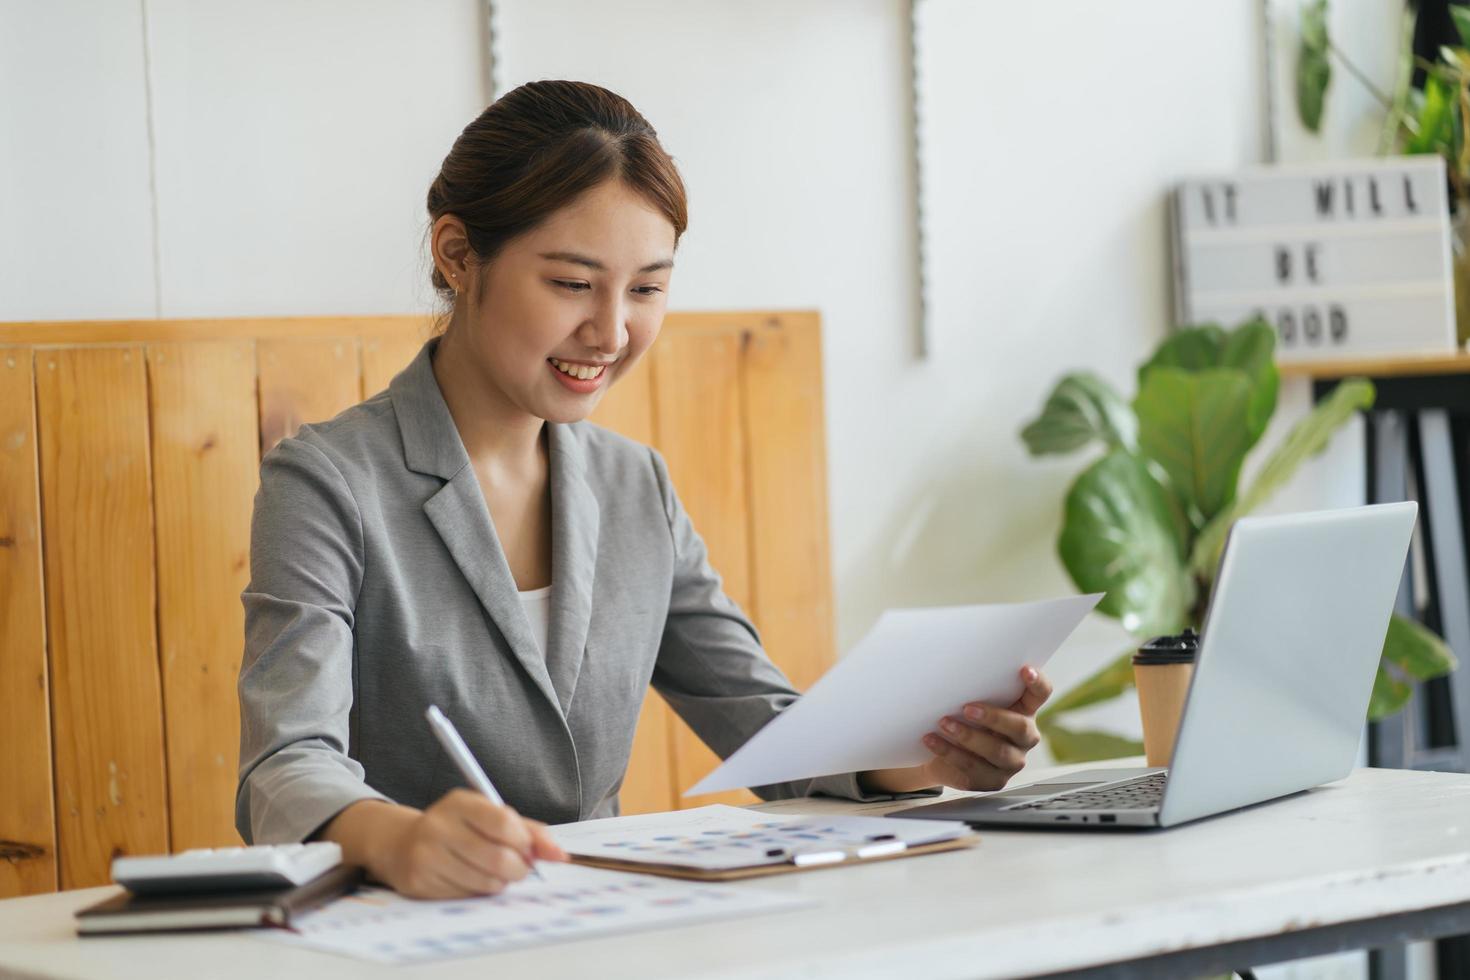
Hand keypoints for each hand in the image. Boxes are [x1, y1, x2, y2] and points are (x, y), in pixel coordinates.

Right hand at [377, 789, 566, 898]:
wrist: (404, 843)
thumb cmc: (459, 829)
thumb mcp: (489, 816)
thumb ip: (528, 831)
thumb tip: (560, 855)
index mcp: (460, 802)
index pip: (504, 823)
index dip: (525, 842)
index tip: (529, 849)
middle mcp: (439, 826)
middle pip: (498, 857)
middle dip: (519, 868)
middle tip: (519, 867)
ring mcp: (426, 855)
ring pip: (485, 881)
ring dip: (500, 882)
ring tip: (494, 872)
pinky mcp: (420, 882)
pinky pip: (466, 895)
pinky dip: (478, 891)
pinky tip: (470, 878)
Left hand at [918, 665, 1052, 791]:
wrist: (941, 755)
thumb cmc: (962, 719)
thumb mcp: (971, 700)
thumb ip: (974, 687)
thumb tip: (949, 662)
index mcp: (1024, 710)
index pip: (1040, 694)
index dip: (1037, 682)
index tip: (1025, 669)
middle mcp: (1024, 737)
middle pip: (1020, 727)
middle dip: (994, 717)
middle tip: (967, 708)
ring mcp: (1011, 762)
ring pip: (997, 752)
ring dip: (968, 737)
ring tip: (943, 723)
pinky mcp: (993, 781)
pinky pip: (973, 769)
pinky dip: (950, 753)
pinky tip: (932, 741)